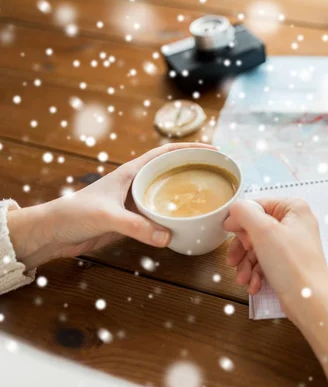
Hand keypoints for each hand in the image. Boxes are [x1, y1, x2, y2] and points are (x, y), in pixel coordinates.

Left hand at [8, 142, 215, 267]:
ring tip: (208, 199)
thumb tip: (167, 237)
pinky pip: (159, 216)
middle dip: (193, 170)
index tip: (212, 149)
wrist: (52, 233)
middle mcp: (136, 184)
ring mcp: (134, 202)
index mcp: (131, 172)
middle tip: (217, 175)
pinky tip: (186, 224)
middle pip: (171, 171)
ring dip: (185, 195)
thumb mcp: (107, 216)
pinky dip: (174, 218)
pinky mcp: (132, 221)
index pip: (165, 153)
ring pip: (167, 194)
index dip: (189, 148)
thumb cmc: (73, 214)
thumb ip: (137, 226)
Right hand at [225, 199, 327, 381]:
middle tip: (234, 260)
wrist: (309, 301)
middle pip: (255, 228)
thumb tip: (233, 211)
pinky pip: (265, 262)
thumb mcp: (263, 231)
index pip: (257, 205)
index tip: (230, 234)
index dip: (240, 221)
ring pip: (257, 248)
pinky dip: (256, 274)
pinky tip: (254, 285)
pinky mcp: (289, 263)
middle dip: (242, 248)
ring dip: (246, 265)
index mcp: (294, 208)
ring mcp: (292, 244)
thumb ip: (244, 213)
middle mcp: (295, 224)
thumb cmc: (293, 265)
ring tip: (243, 279)